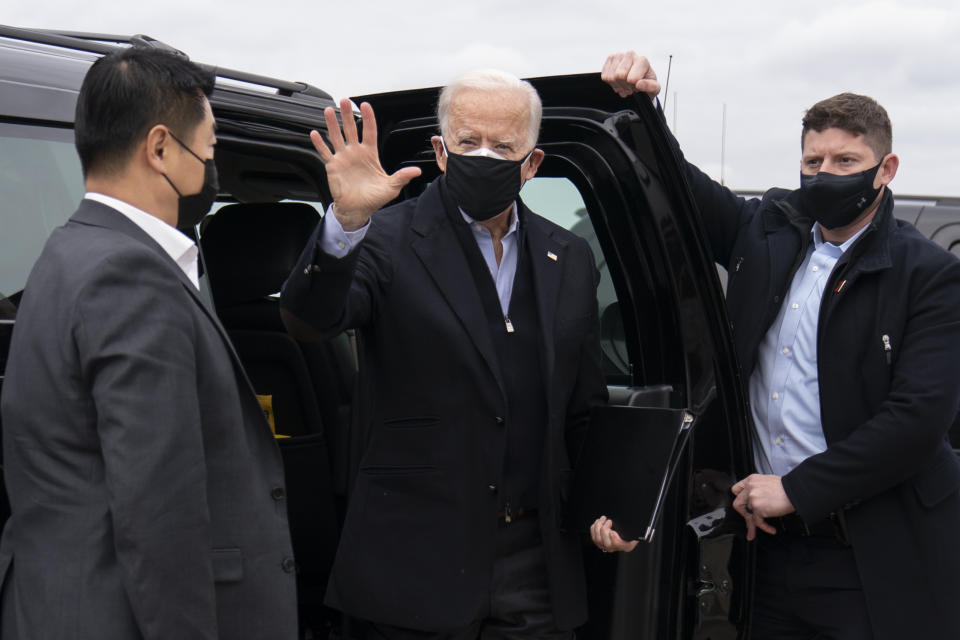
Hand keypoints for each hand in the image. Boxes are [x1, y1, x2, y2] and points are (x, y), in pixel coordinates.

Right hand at [310, 99, 421, 230]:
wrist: (358, 209)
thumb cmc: (374, 198)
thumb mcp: (391, 187)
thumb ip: (402, 177)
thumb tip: (417, 171)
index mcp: (370, 154)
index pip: (369, 131)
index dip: (368, 118)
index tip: (365, 105)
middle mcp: (355, 152)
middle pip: (351, 129)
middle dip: (348, 114)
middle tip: (344, 100)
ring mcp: (343, 158)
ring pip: (336, 136)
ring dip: (332, 124)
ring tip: (329, 110)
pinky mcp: (333, 166)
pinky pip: (325, 152)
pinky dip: (319, 143)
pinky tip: (315, 133)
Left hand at [590, 516, 637, 552]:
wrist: (625, 532)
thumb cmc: (631, 530)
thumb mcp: (634, 529)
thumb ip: (632, 530)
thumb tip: (631, 525)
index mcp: (626, 545)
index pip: (618, 545)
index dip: (614, 539)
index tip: (612, 532)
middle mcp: (616, 548)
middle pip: (606, 543)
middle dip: (605, 529)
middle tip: (609, 521)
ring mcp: (606, 546)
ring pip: (598, 540)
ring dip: (598, 527)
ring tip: (603, 519)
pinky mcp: (600, 543)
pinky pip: (593, 537)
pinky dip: (594, 528)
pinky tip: (598, 522)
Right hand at [600, 51, 660, 98]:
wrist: (640, 80)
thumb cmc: (647, 83)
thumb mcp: (654, 88)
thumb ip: (651, 87)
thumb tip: (639, 84)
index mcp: (642, 60)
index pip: (630, 78)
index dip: (632, 87)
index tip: (637, 86)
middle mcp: (630, 54)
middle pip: (618, 76)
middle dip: (624, 86)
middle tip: (630, 86)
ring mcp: (619, 55)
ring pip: (610, 77)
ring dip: (617, 85)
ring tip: (625, 84)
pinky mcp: (610, 59)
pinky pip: (604, 76)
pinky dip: (611, 82)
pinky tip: (619, 81)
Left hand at [730, 474, 794, 540]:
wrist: (796, 491)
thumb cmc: (786, 488)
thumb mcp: (767, 481)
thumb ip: (757, 488)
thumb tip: (754, 499)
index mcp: (751, 480)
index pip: (736, 490)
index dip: (740, 499)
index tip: (744, 506)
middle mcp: (750, 487)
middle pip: (738, 503)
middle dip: (743, 514)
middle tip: (749, 520)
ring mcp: (753, 497)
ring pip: (748, 515)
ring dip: (753, 524)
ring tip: (758, 530)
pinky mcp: (758, 508)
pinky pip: (757, 522)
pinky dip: (764, 527)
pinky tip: (771, 529)